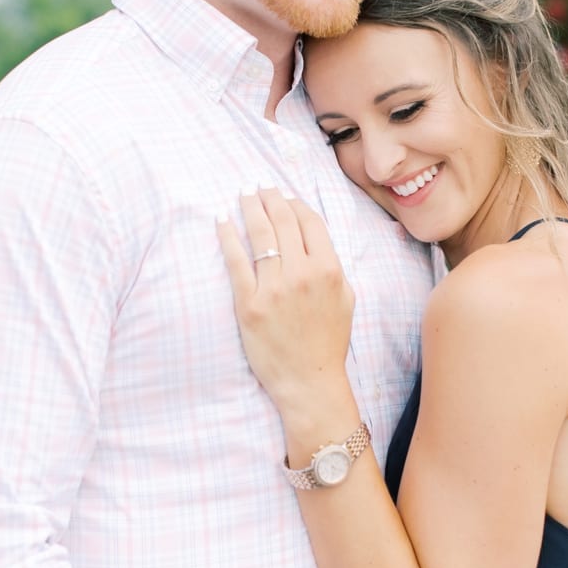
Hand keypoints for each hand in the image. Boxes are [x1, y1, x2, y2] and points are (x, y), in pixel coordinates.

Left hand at [217, 188, 354, 411]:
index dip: (295, 204)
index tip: (284, 196)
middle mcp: (302, 274)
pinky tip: (221, 220)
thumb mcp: (346, 299)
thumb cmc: (328, 342)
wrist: (309, 381)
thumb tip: (315, 238)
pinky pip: (235, 261)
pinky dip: (227, 236)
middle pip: (283, 222)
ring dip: (250, 208)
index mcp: (329, 269)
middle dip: (270, 198)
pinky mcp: (248, 304)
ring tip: (243, 195)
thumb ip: (334, 266)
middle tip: (259, 186)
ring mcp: (273, 288)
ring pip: (260, 235)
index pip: (310, 222)